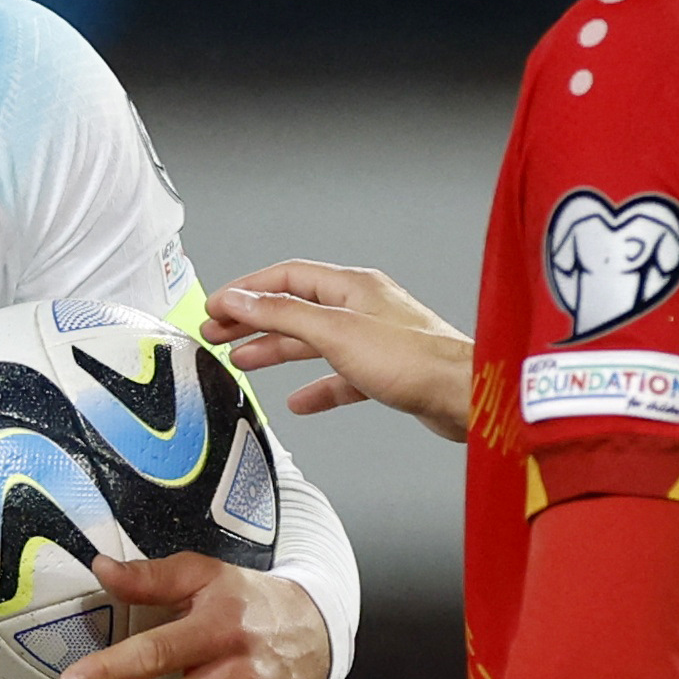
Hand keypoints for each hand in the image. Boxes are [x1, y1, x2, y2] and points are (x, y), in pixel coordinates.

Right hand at [200, 263, 471, 441]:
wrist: (463, 395)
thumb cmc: (415, 360)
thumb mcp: (334, 332)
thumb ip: (283, 314)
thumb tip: (240, 298)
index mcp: (351, 286)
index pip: (285, 277)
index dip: (246, 290)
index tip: (216, 306)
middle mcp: (362, 307)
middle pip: (295, 308)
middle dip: (254, 321)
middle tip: (219, 334)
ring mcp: (374, 339)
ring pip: (314, 341)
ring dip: (277, 350)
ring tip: (243, 361)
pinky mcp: (386, 371)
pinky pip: (340, 375)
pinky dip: (316, 386)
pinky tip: (301, 401)